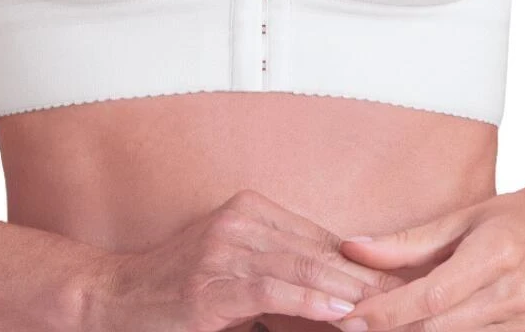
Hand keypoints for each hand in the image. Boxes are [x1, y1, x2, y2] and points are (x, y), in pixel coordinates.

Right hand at [75, 187, 418, 331]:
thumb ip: (284, 280)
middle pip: (319, 252)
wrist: (114, 299)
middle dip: (366, 281)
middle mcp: (241, 218)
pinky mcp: (210, 281)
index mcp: (252, 210)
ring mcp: (223, 245)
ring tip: (388, 312)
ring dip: (348, 295)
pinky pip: (270, 290)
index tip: (404, 285)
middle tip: (410, 301)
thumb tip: (343, 302)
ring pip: (302, 269)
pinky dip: (308, 302)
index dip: (364, 266)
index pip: (323, 240)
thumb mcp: (238, 278)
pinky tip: (339, 314)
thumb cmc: (179, 294)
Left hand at [328, 184, 524, 330]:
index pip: (433, 296)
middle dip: (393, 330)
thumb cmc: (512, 217)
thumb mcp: (461, 218)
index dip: (388, 312)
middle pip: (441, 328)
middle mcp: (518, 294)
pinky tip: (422, 329)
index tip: (351, 316)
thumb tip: (352, 249)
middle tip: (351, 326)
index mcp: (497, 253)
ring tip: (383, 326)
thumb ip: (408, 241)